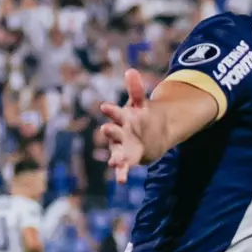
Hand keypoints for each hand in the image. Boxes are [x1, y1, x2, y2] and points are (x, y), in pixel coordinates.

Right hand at [99, 68, 149, 183]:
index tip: (104, 106)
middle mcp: (118, 133)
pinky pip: (123, 167)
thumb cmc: (140, 118)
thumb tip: (131, 70)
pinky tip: (121, 180)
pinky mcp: (128, 159)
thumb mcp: (140, 104)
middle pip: (113, 132)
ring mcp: (121, 147)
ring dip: (115, 157)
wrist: (147, 136)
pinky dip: (121, 173)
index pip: (114, 112)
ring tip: (114, 162)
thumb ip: (136, 90)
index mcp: (121, 117)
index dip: (110, 110)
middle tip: (105, 129)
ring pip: (116, 152)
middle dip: (110, 131)